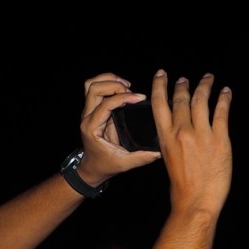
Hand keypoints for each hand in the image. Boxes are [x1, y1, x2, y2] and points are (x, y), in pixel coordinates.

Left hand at [75, 72, 162, 186]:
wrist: (92, 168)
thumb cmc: (105, 165)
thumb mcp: (125, 163)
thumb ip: (142, 157)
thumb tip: (160, 151)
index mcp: (92, 128)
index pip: (106, 104)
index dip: (123, 97)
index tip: (139, 98)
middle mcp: (87, 117)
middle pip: (94, 88)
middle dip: (114, 84)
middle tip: (131, 90)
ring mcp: (88, 112)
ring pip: (91, 85)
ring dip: (109, 80)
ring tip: (127, 85)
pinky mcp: (93, 109)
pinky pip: (95, 89)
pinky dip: (108, 83)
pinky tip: (123, 88)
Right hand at [152, 70, 231, 216]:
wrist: (196, 200)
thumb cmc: (182, 185)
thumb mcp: (168, 158)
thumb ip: (171, 139)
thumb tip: (177, 126)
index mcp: (166, 137)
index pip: (159, 104)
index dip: (160, 85)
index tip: (162, 74)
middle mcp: (182, 132)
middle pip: (182, 99)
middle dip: (183, 85)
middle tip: (184, 79)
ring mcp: (202, 134)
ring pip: (202, 100)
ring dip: (205, 86)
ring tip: (208, 78)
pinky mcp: (220, 139)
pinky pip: (222, 112)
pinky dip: (224, 99)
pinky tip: (226, 92)